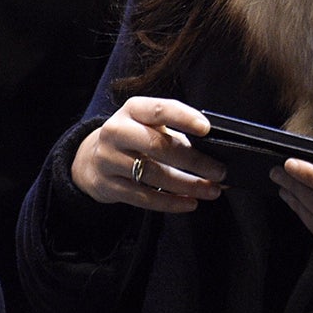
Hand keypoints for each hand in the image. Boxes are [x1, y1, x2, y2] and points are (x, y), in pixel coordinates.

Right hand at [71, 97, 223, 212]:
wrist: (93, 159)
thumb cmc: (135, 138)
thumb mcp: (150, 125)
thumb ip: (180, 135)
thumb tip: (218, 158)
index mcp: (133, 109)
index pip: (160, 109)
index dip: (184, 118)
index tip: (207, 129)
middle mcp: (117, 131)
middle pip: (158, 146)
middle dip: (193, 161)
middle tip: (219, 171)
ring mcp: (109, 159)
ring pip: (153, 174)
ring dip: (187, 185)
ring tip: (211, 190)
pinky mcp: (108, 185)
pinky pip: (143, 197)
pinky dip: (170, 202)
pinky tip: (189, 203)